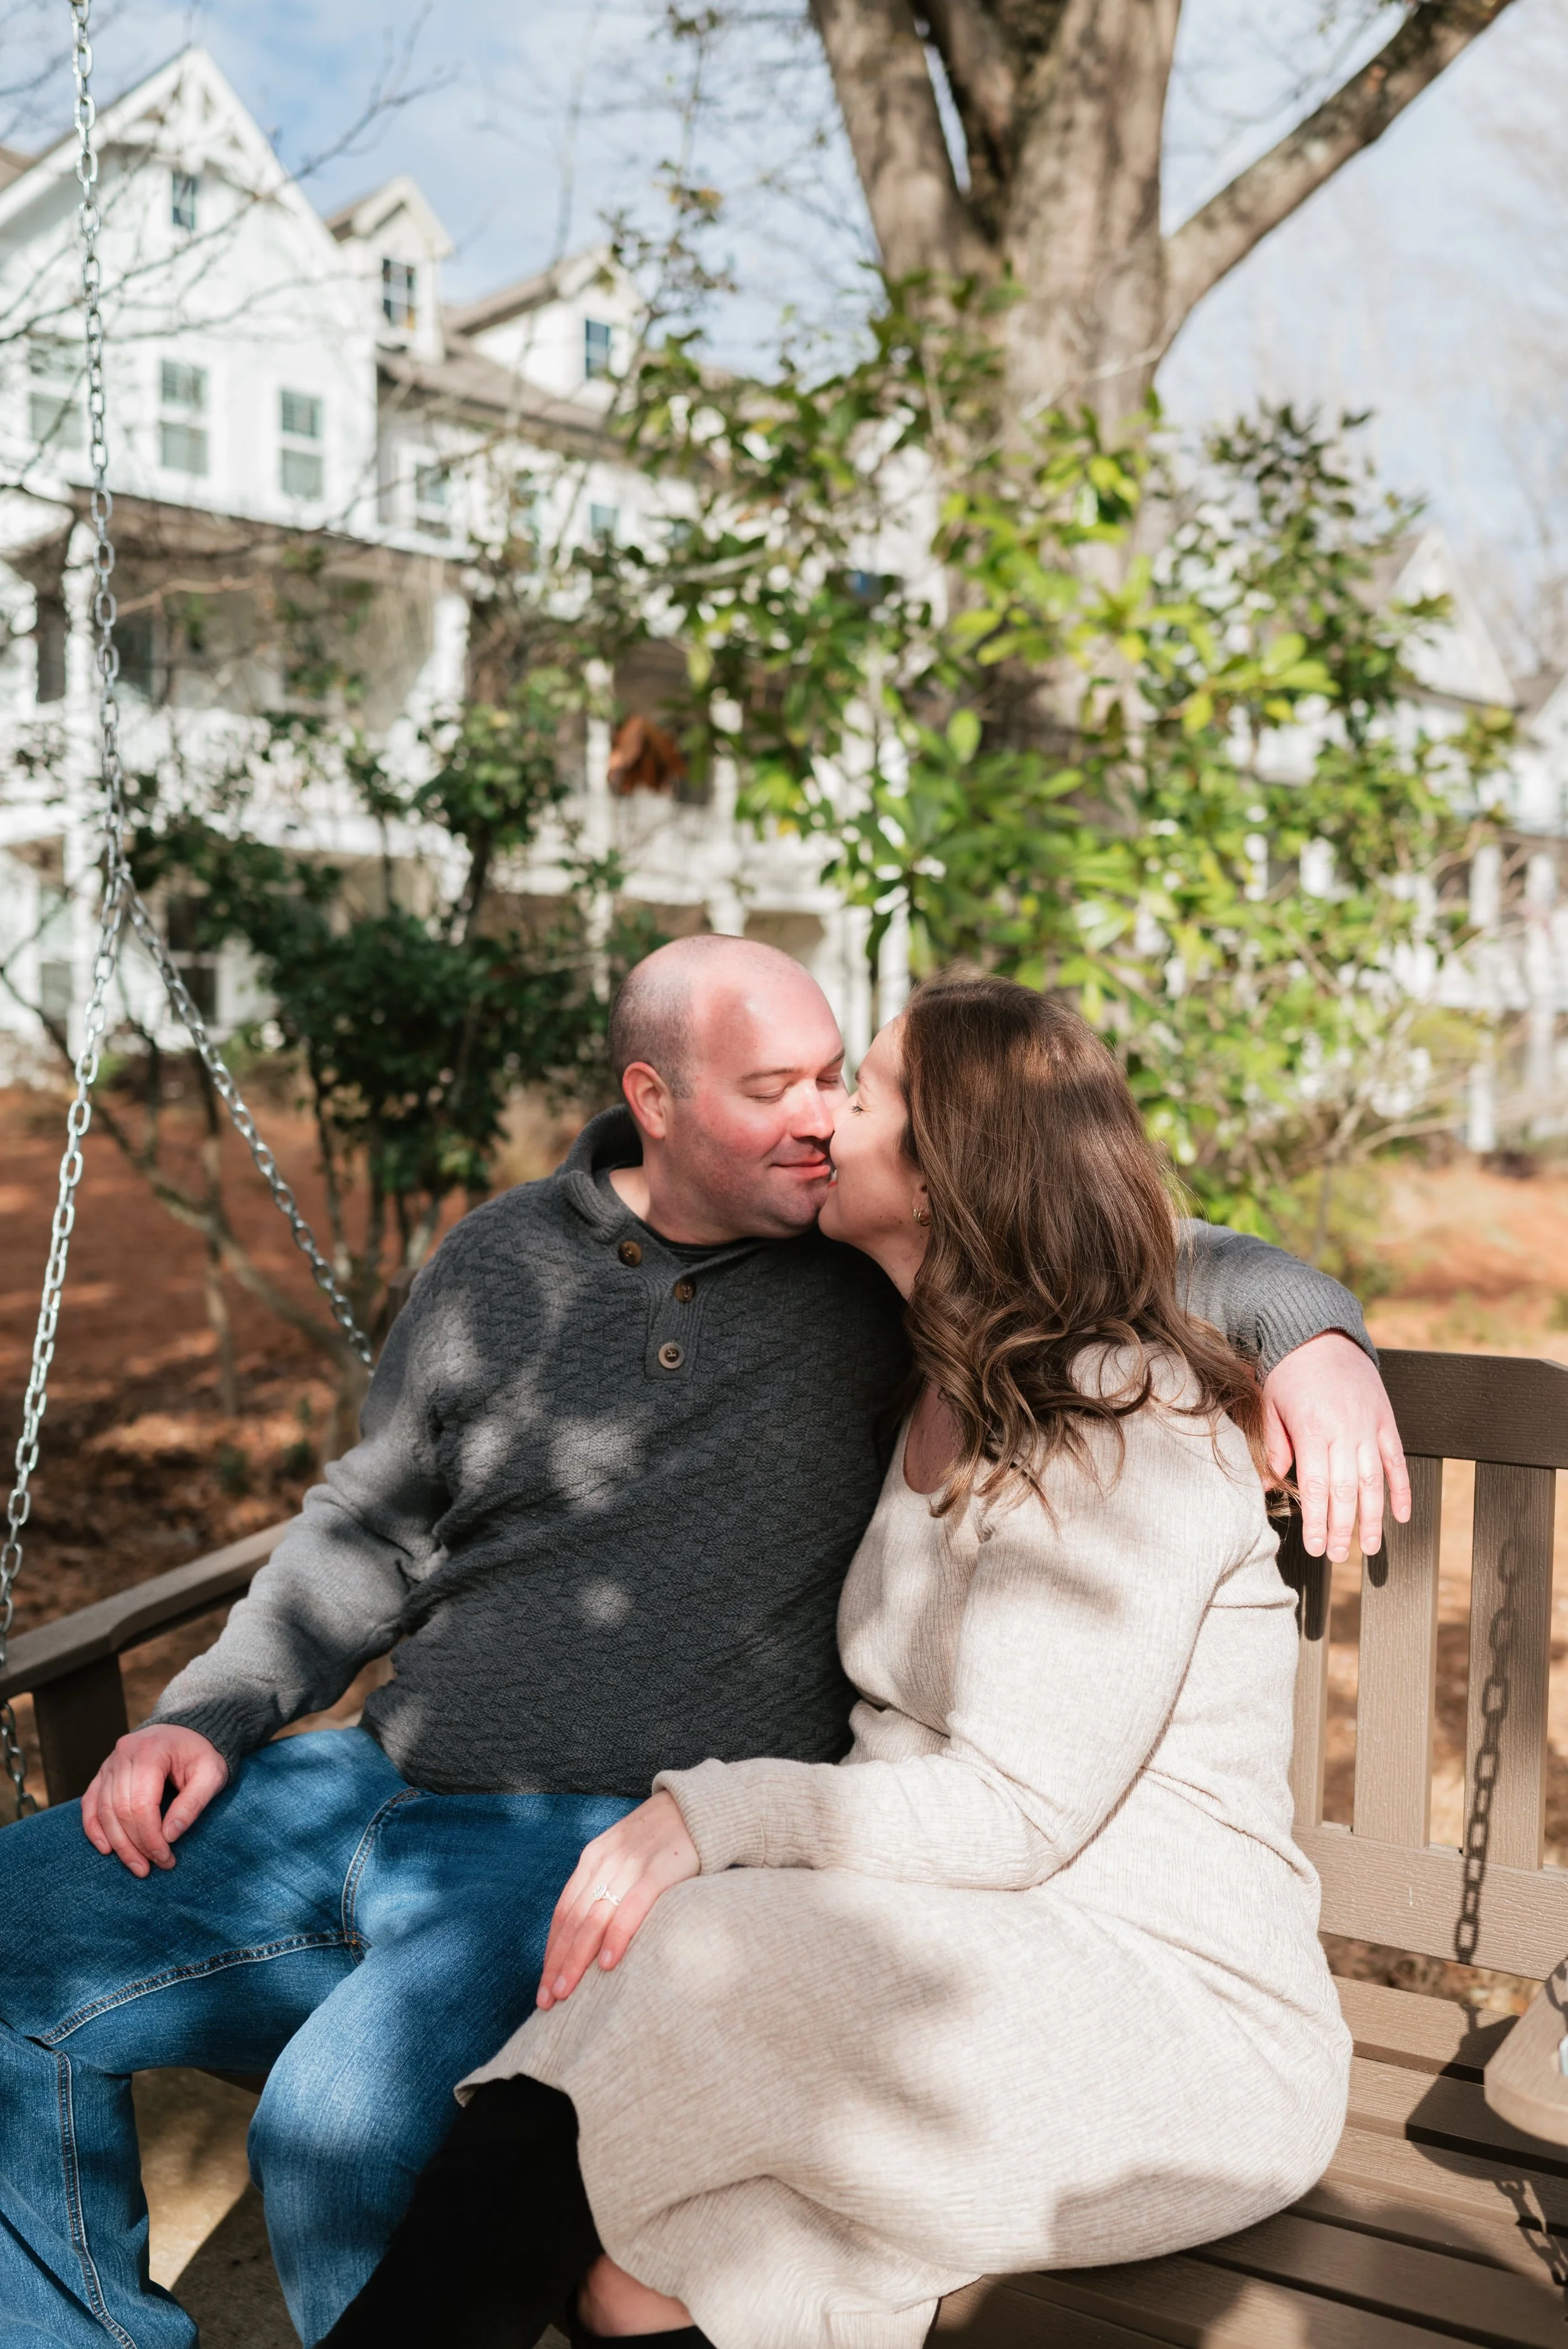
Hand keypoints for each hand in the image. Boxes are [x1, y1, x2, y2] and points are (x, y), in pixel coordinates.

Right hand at [81, 1725, 228, 1875]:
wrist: (190, 1729)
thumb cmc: (203, 1753)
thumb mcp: (211, 1774)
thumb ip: (193, 1803)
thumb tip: (169, 1837)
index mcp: (150, 1751)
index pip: (141, 1805)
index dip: (150, 1838)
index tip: (166, 1859)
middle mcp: (123, 1754)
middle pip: (119, 1810)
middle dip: (135, 1845)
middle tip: (151, 1868)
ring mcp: (110, 1761)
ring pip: (103, 1810)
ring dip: (117, 1843)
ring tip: (136, 1865)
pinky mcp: (104, 1771)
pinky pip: (90, 1802)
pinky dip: (94, 1827)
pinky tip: (106, 1848)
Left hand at [537, 1791, 698, 2010]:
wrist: (701, 1808)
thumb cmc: (664, 1841)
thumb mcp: (625, 1854)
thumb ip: (606, 1884)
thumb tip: (589, 1934)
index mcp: (594, 1857)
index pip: (564, 1911)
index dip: (551, 1950)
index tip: (544, 1984)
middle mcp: (605, 1860)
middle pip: (573, 1920)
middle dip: (557, 1963)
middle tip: (547, 2000)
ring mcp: (630, 1864)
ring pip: (594, 1919)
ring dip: (577, 1959)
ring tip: (566, 1992)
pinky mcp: (659, 1870)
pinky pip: (631, 1908)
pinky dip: (616, 1937)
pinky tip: (608, 1965)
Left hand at [1262, 1330, 1410, 1564]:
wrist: (1318, 1332)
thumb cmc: (1288, 1371)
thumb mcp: (1269, 1406)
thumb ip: (1274, 1447)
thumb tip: (1269, 1486)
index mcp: (1313, 1430)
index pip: (1317, 1487)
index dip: (1319, 1521)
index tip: (1317, 1548)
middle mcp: (1345, 1430)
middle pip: (1347, 1491)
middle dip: (1343, 1528)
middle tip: (1339, 1556)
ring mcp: (1369, 1425)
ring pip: (1374, 1481)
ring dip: (1373, 1518)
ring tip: (1370, 1547)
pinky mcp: (1385, 1419)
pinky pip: (1396, 1459)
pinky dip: (1402, 1488)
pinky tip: (1402, 1515)